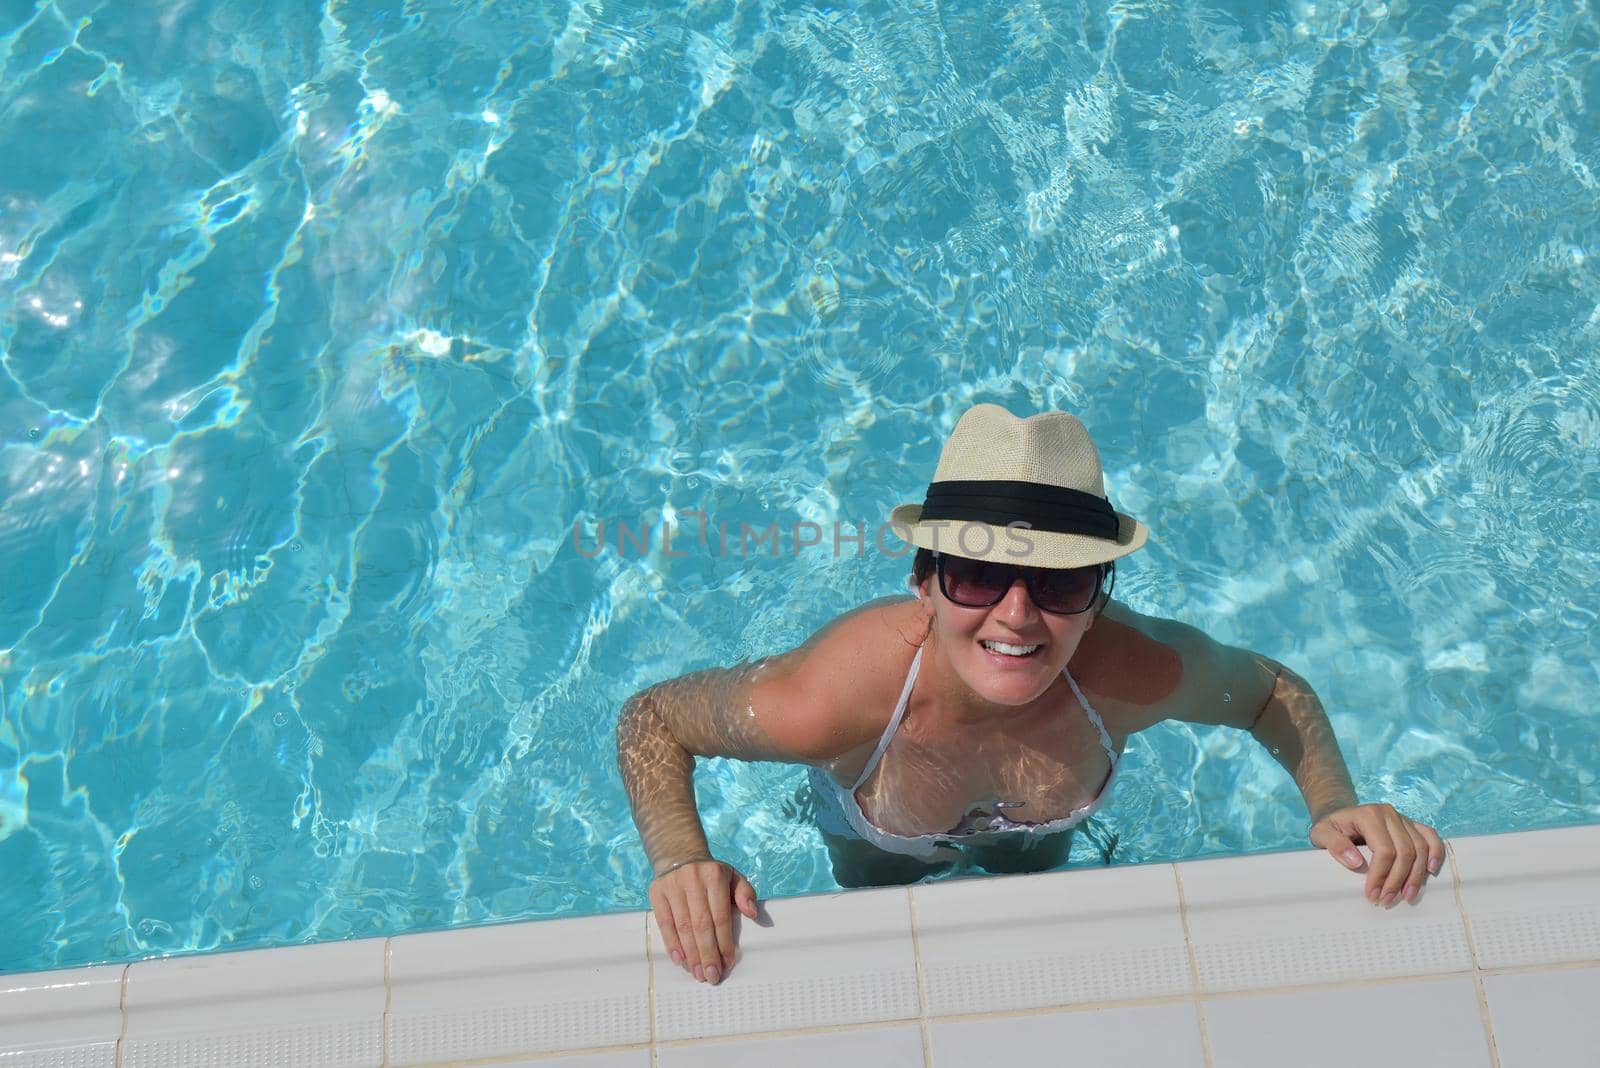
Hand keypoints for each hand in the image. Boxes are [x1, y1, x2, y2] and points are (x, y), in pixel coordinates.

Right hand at [648, 857, 758, 984]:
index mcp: (715, 876)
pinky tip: (680, 960)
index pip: (720, 916)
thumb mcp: (732, 876)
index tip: (728, 963)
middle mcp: (693, 880)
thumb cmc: (710, 873)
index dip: (724, 942)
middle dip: (707, 954)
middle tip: (711, 976)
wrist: (679, 854)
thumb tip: (752, 913)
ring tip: (698, 973)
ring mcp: (672, 886)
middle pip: (701, 924)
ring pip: (682, 927)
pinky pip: (664, 923)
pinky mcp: (657, 893)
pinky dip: (672, 944)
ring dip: (691, 954)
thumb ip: (745, 892)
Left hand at [1310, 803, 1444, 907]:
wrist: (1341, 816)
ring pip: (1420, 848)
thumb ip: (1334, 844)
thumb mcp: (1321, 833)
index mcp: (1369, 815)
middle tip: (1386, 901)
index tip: (1372, 895)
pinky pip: (1431, 836)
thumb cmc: (1331, 827)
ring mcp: (1403, 818)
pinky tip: (1431, 871)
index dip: (1381, 876)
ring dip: (1416, 876)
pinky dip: (1435, 853)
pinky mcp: (1412, 824)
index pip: (1384, 850)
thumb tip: (1356, 862)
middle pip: (1405, 852)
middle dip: (1397, 881)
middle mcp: (1389, 814)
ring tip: (1406, 896)